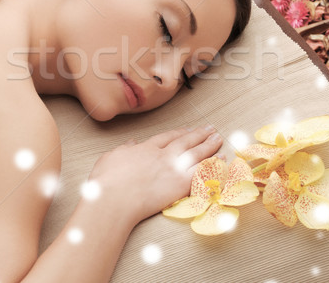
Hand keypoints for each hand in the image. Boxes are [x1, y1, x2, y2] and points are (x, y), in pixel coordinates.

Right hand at [87, 125, 222, 225]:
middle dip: (199, 134)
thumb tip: (132, 143)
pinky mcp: (180, 184)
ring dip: (209, 144)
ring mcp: (173, 169)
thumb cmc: (107, 181)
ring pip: (196, 153)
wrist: (115, 199)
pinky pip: (202, 171)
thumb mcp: (110, 158)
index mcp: (146, 149)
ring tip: (219, 138)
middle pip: (185, 141)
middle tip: (210, 128)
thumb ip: (124, 149)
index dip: (179, 133)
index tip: (187, 130)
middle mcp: (162, 156)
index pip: (167, 137)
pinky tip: (221, 159)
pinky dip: (213, 164)